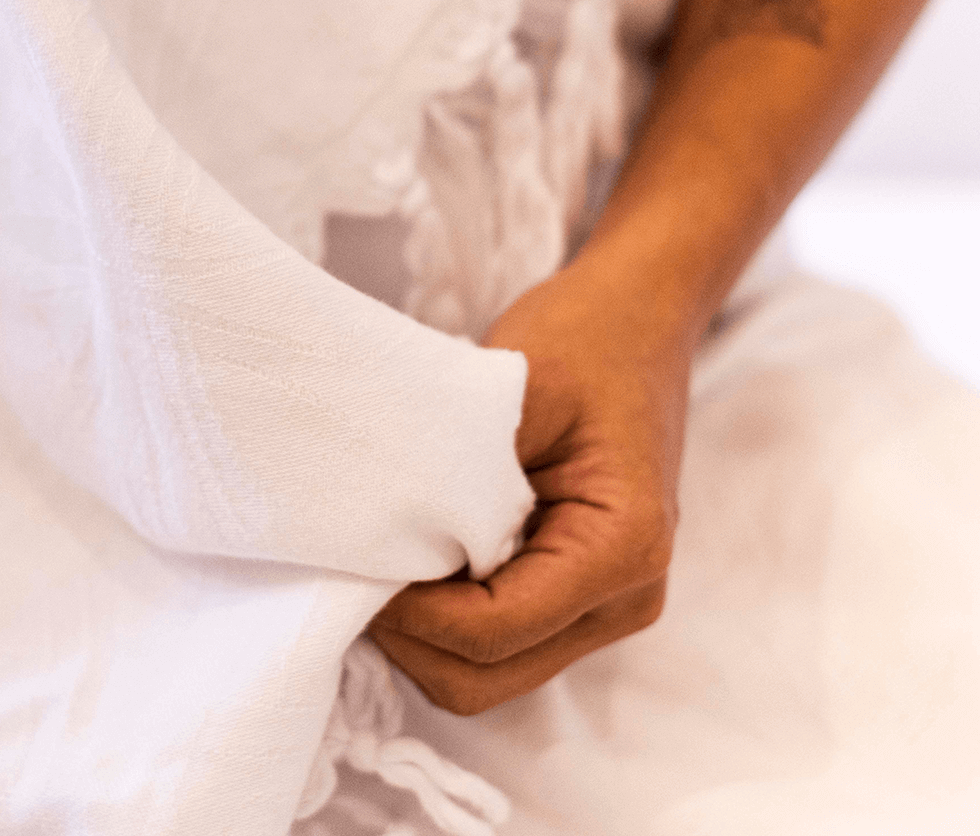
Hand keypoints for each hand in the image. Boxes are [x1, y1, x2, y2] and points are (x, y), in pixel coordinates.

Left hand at [368, 248, 692, 714]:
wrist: (636, 319)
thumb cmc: (587, 338)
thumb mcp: (523, 388)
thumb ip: (464, 473)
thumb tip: (386, 541)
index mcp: (624, 548)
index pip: (495, 630)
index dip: (413, 612)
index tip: (359, 561)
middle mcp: (624, 596)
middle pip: (487, 676)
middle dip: (412, 635)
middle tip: (360, 568)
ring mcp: (603, 603)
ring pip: (488, 671)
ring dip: (424, 633)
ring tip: (384, 562)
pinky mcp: (577, 593)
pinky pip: (499, 638)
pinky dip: (446, 617)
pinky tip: (418, 560)